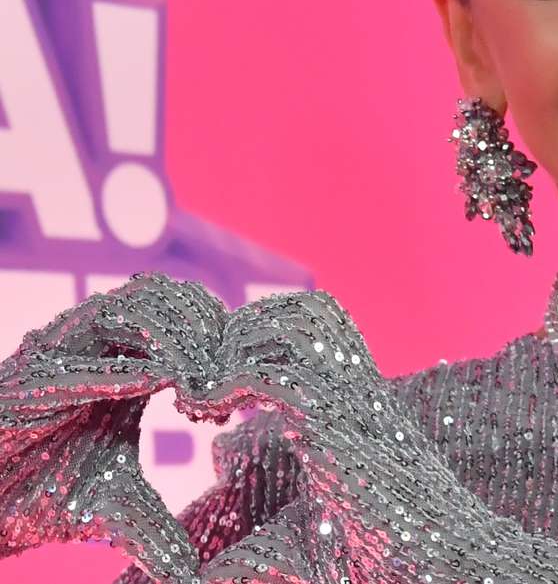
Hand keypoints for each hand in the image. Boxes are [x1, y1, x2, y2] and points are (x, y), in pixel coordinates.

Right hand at [0, 272, 228, 580]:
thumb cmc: (45, 492)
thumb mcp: (115, 508)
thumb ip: (157, 529)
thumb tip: (190, 573)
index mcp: (130, 360)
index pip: (188, 311)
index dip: (220, 338)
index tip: (237, 388)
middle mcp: (98, 345)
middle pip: (167, 294)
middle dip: (204, 329)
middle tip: (222, 381)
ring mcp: (61, 355)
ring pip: (128, 308)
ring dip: (172, 339)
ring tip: (193, 390)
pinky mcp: (26, 379)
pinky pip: (77, 361)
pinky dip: (118, 368)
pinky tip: (155, 384)